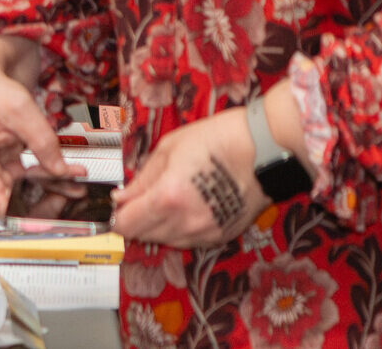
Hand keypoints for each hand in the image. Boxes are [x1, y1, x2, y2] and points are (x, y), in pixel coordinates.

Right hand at [0, 35, 80, 219]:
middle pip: (12, 206)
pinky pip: (26, 184)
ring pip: (23, 197)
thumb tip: (62, 170)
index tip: (56, 213)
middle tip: (75, 193)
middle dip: (47, 202)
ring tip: (78, 182)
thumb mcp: (20, 109)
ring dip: (53, 191)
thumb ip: (43, 142)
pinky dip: (48, 179)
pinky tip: (70, 174)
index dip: (27, 215)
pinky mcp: (2, 171)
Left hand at [112, 106, 269, 248]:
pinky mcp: (221, 236)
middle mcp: (185, 222)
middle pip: (143, 236)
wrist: (265, 150)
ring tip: (168, 196)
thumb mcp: (169, 149)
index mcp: (168, 197)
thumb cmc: (218, 140)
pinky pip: (189, 240)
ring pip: (165, 240)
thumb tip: (121, 197)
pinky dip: (180, 228)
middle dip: (136, 219)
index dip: (116, 216)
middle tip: (140, 196)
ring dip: (157, 225)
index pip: (126, 225)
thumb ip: (142, 179)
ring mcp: (205, 233)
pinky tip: (187, 206)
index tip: (116, 205)